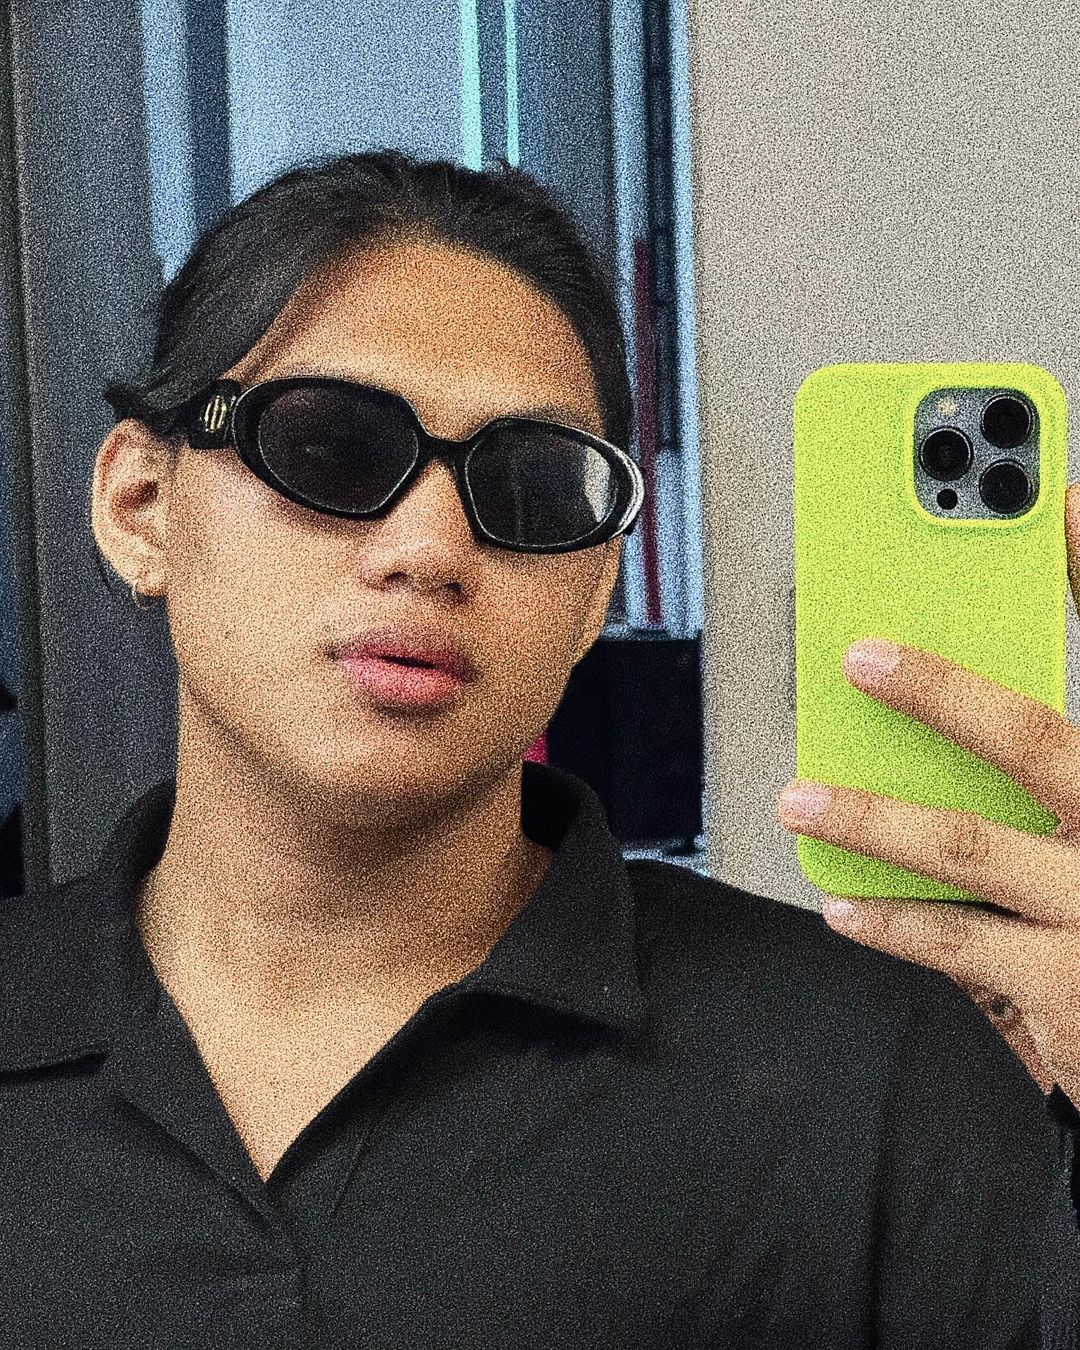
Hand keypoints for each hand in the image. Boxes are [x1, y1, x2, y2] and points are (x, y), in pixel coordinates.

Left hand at [775, 483, 1079, 1104]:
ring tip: (801, 795)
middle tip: (860, 653)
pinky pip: (959, 946)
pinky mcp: (1074, 995)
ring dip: (873, 815)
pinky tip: (842, 905)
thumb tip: (956, 723)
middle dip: (945, 689)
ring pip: (974, 844)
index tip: (1056, 503)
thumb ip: (1052, 770)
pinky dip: (892, 921)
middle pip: (1040, 739)